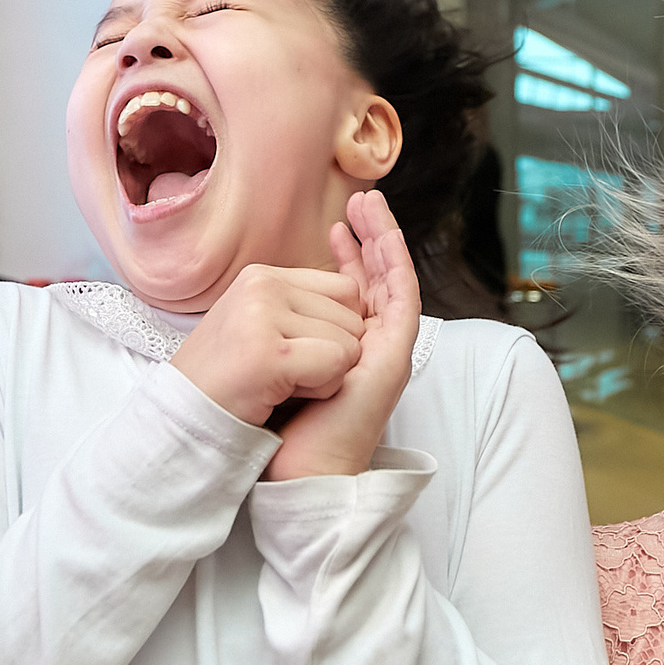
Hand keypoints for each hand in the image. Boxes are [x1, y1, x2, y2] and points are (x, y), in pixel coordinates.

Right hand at [170, 261, 367, 427]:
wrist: (182, 419)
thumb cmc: (227, 382)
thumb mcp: (258, 326)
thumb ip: (298, 308)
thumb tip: (355, 302)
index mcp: (262, 277)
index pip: (344, 290)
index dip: (336, 330)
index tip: (297, 353)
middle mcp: (263, 286)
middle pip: (352, 316)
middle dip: (334, 354)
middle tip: (286, 374)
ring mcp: (263, 316)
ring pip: (350, 342)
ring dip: (327, 375)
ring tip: (281, 384)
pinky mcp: (268, 353)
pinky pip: (337, 364)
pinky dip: (321, 389)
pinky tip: (284, 395)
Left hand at [266, 192, 420, 480]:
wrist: (298, 466)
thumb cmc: (280, 429)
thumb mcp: (275, 368)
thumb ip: (281, 339)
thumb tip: (260, 310)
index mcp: (343, 353)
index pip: (354, 295)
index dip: (350, 258)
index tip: (334, 227)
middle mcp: (369, 349)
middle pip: (377, 281)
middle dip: (370, 238)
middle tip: (361, 199)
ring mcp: (385, 351)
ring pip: (394, 280)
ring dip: (385, 238)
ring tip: (371, 202)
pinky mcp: (394, 354)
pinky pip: (402, 297)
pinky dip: (393, 263)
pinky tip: (383, 235)